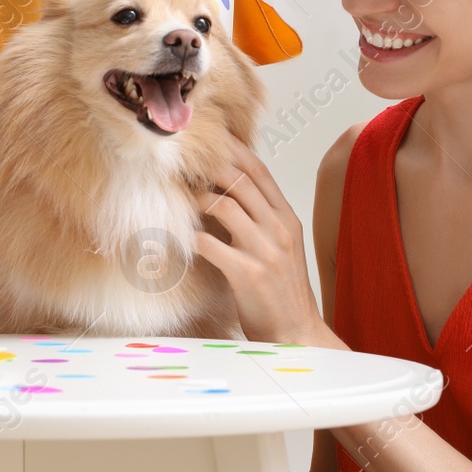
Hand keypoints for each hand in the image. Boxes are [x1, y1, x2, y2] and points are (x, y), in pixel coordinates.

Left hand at [190, 133, 326, 345]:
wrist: (297, 334)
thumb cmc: (281, 292)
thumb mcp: (278, 247)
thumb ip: (259, 220)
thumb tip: (224, 193)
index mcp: (287, 218)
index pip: (259, 171)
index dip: (232, 149)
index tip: (208, 137)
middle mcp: (279, 228)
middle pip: (240, 179)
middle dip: (208, 165)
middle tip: (180, 159)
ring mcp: (266, 250)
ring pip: (224, 205)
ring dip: (194, 198)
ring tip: (174, 196)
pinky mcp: (248, 273)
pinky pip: (210, 244)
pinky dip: (188, 237)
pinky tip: (175, 236)